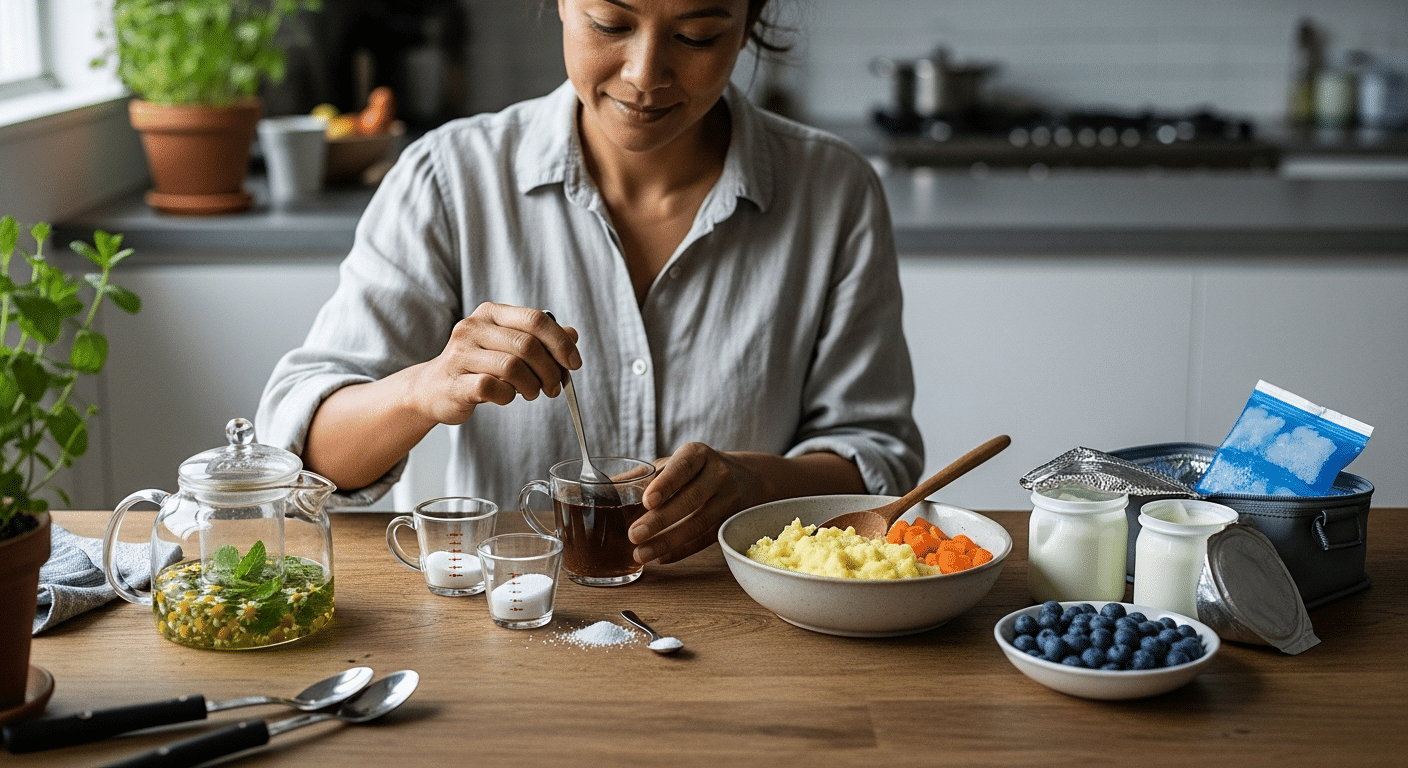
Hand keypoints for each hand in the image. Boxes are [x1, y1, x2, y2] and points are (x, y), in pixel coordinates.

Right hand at [411, 303, 580, 424]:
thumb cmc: (477, 366)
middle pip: (527, 345)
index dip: (561, 342)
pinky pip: (492, 388)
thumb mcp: (508, 346)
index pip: (536, 319)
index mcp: (491, 313)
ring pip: (512, 367)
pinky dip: (507, 396)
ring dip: (532, 386)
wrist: (433, 388)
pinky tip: (505, 396)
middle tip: (553, 387)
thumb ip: (539, 338)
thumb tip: (572, 334)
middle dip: (550, 370)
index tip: (574, 363)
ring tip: (531, 393)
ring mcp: (460, 354)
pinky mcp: (455, 382)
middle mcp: (473, 328)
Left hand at [628, 442, 758, 564]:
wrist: (747, 478)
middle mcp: (718, 474)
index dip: (666, 484)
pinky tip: (661, 558)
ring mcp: (728, 500)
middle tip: (633, 535)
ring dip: (667, 541)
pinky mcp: (730, 522)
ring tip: (641, 554)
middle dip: (660, 520)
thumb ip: (642, 476)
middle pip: (690, 499)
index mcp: (698, 454)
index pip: (683, 467)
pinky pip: (705, 540)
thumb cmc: (696, 469)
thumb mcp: (674, 463)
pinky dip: (682, 550)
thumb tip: (599, 488)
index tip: (647, 501)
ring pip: (699, 524)